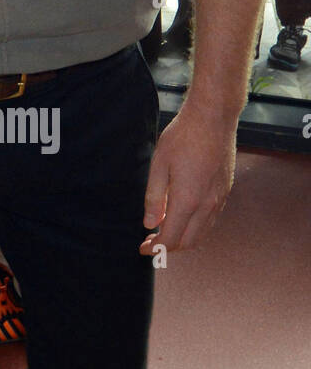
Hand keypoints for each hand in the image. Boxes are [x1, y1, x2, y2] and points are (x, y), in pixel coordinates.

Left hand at [138, 103, 235, 256]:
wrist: (213, 119)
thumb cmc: (182, 137)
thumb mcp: (158, 164)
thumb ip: (154, 197)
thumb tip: (149, 223)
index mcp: (188, 201)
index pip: (171, 238)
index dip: (155, 248)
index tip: (142, 249)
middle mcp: (207, 205)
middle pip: (188, 242)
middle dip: (168, 248)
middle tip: (150, 242)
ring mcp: (219, 199)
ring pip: (202, 233)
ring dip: (183, 239)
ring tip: (163, 232)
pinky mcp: (225, 191)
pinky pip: (210, 220)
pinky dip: (195, 228)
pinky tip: (182, 218)